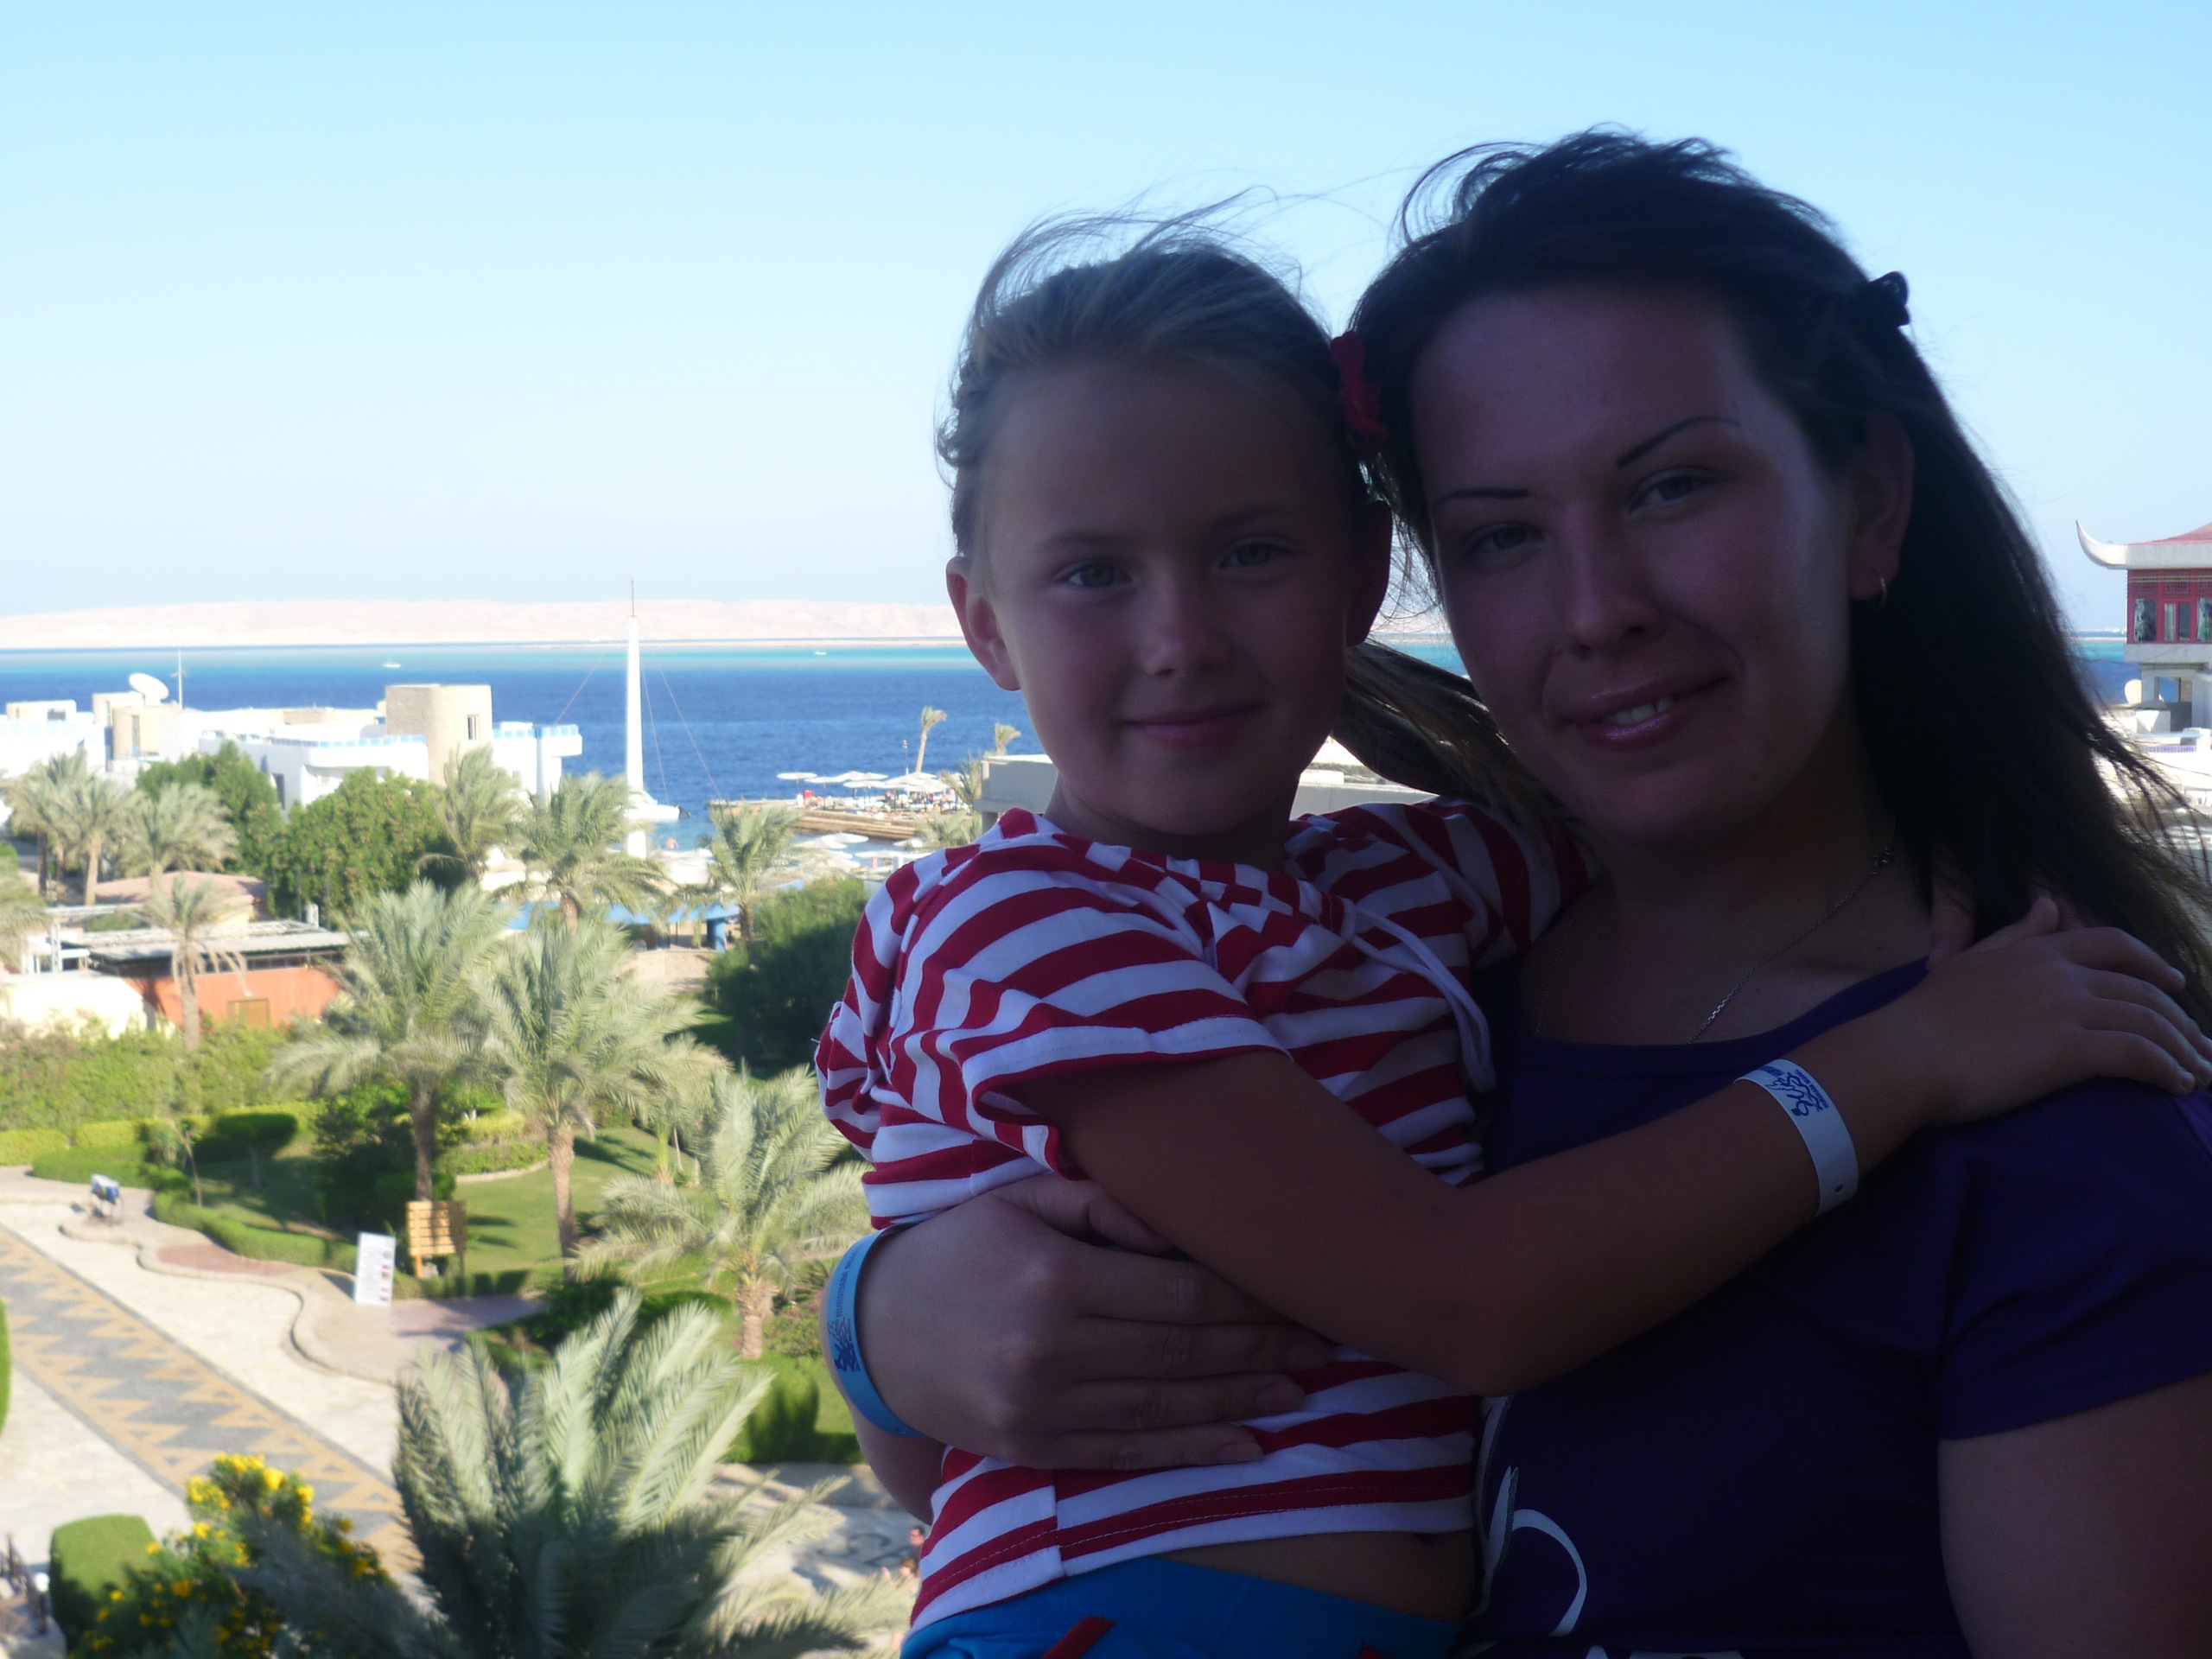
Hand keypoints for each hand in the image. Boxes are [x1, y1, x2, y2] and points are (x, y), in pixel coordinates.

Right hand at [856, 1175, 1334, 1470]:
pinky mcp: (1037, 1448)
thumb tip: (1182, 1228)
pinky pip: (1131, 1451)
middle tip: (1322, 1338)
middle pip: (1185, 1353)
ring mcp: (1043, 1408)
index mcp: (1056, 1277)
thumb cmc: (962, 1248)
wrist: (877, 1332)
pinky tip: (1247, 1445)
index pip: (1181, 1294)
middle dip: (1263, 1347)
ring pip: (1168, 1407)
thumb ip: (1105, 1206)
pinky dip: (1194, 1451)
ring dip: (1243, 1400)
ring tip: (1302, 1387)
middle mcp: (1052, 1349)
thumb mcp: (1023, 1198)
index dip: (1249, 1298)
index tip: (1298, 1291)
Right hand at [1884, 898, 2211, 1122]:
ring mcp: (2067, 1010)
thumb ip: (2015, 936)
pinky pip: (2138, 1055)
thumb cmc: (1923, 1018)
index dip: (2152, 962)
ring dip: (2182, 1050)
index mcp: (2037, 951)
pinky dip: (2166, 1069)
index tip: (2176, 985)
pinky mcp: (2070, 1050)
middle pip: (2143, 989)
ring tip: (2198, 1075)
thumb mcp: (1970, 963)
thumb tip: (2047, 905)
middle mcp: (2060, 974)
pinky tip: (2176, 1086)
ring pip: (2149, 1022)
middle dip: (2180, 1020)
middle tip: (2200, 1047)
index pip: (2112, 943)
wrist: (1903, 1055)